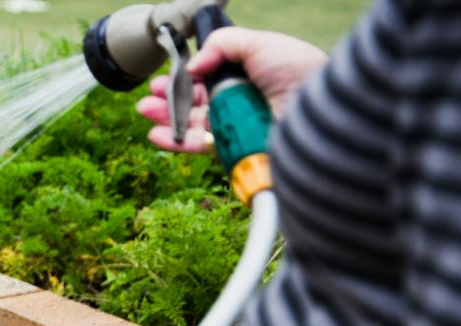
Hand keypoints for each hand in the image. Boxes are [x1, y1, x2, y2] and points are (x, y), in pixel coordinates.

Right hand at [136, 27, 328, 152]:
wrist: (314, 110)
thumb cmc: (296, 72)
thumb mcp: (258, 42)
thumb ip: (222, 45)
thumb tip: (193, 65)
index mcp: (248, 76)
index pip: (209, 78)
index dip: (186, 78)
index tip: (168, 76)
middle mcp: (241, 102)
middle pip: (196, 102)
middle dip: (170, 98)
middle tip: (151, 95)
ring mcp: (236, 126)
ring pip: (192, 124)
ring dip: (165, 118)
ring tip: (146, 110)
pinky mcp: (232, 149)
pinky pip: (198, 146)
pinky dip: (174, 141)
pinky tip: (156, 134)